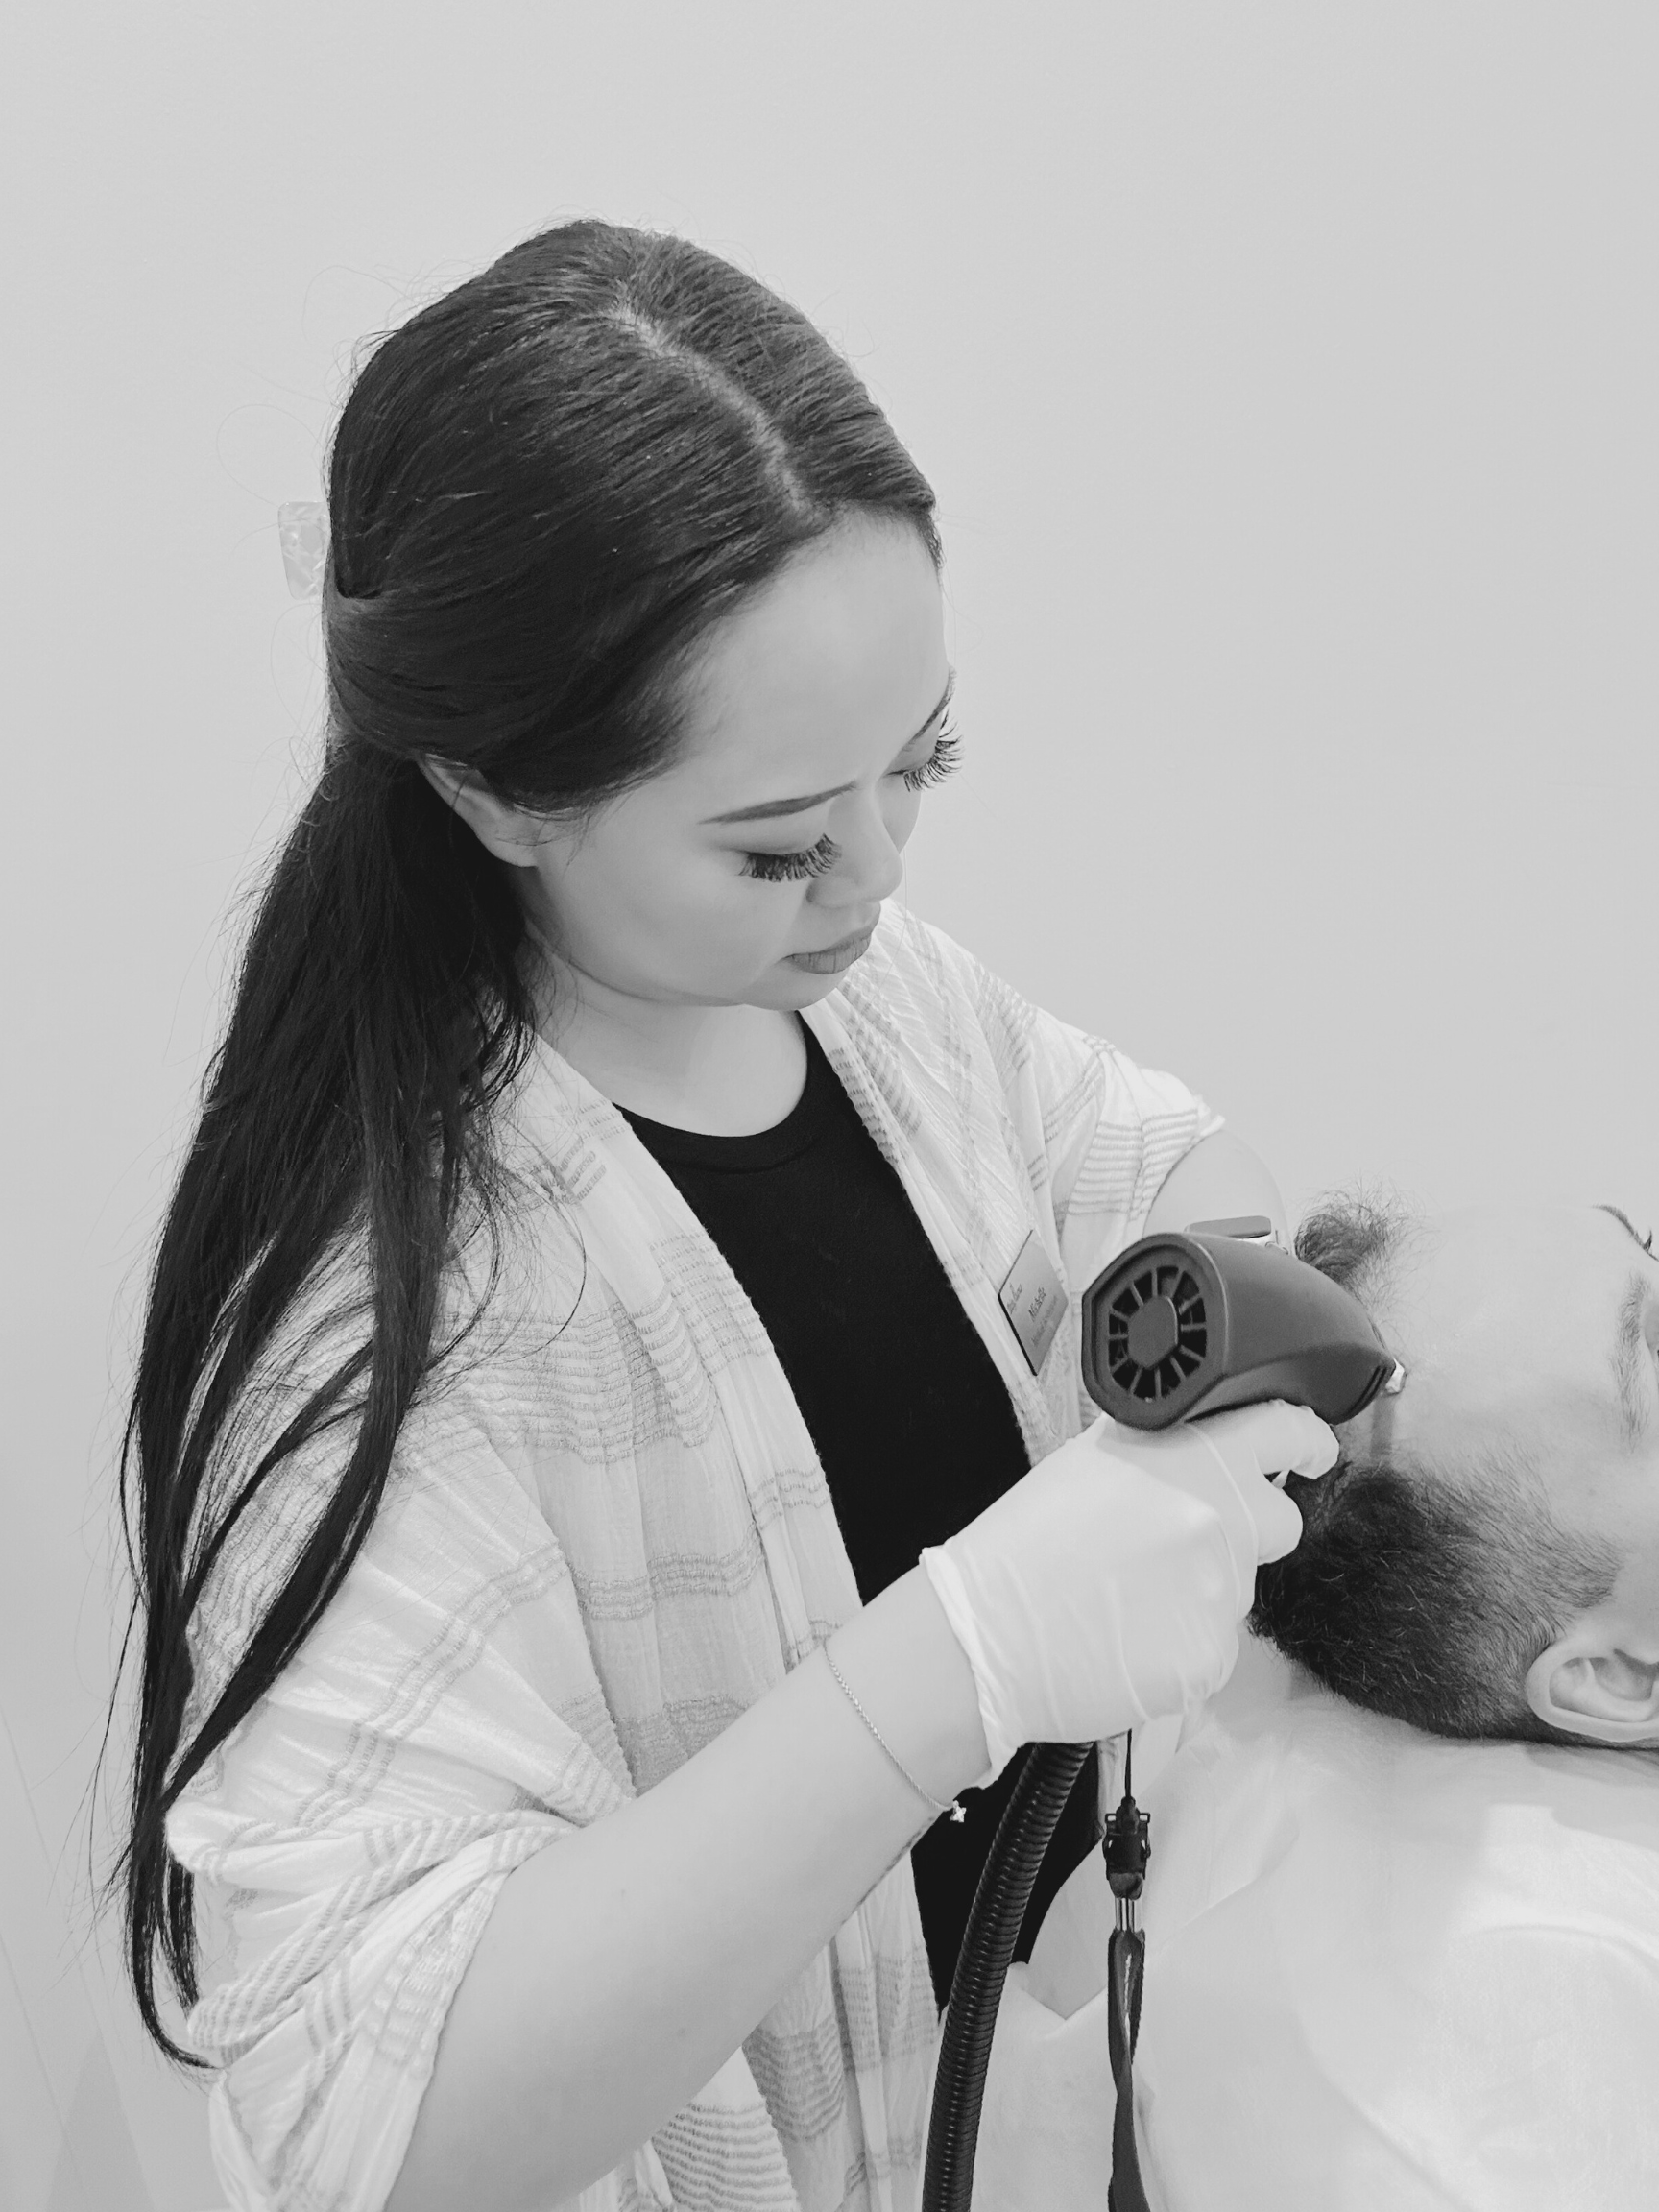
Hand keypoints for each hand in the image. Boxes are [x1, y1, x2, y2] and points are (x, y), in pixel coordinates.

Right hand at [919, 1400, 1337, 1777]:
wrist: (984, 1634)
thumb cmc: (1024, 1542)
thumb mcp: (1094, 1459)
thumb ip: (1167, 1450)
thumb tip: (1207, 1449)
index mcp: (1194, 1456)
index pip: (1289, 1431)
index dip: (1310, 1442)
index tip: (1313, 1453)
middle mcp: (1223, 1519)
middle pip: (1281, 1522)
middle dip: (1248, 1530)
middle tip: (1182, 1544)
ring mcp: (1223, 1594)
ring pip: (1237, 1589)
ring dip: (1199, 1592)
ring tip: (1125, 1597)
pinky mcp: (1211, 1659)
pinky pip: (1214, 1646)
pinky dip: (1180, 1644)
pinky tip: (1127, 1637)